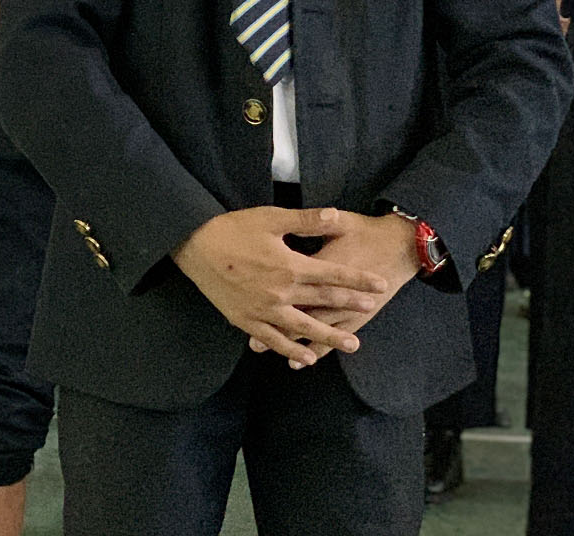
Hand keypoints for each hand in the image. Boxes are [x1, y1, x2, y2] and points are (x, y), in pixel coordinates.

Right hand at [173, 208, 390, 367]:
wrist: (194, 246)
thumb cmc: (232, 229)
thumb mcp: (270, 218)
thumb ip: (305, 220)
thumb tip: (335, 215)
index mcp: (289, 266)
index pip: (333, 274)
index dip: (358, 280)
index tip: (379, 285)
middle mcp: (281, 292)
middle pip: (323, 301)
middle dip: (351, 305)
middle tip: (373, 309)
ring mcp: (264, 310)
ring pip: (304, 328)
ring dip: (330, 337)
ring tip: (352, 344)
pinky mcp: (247, 320)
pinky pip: (274, 340)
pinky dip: (291, 350)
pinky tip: (307, 358)